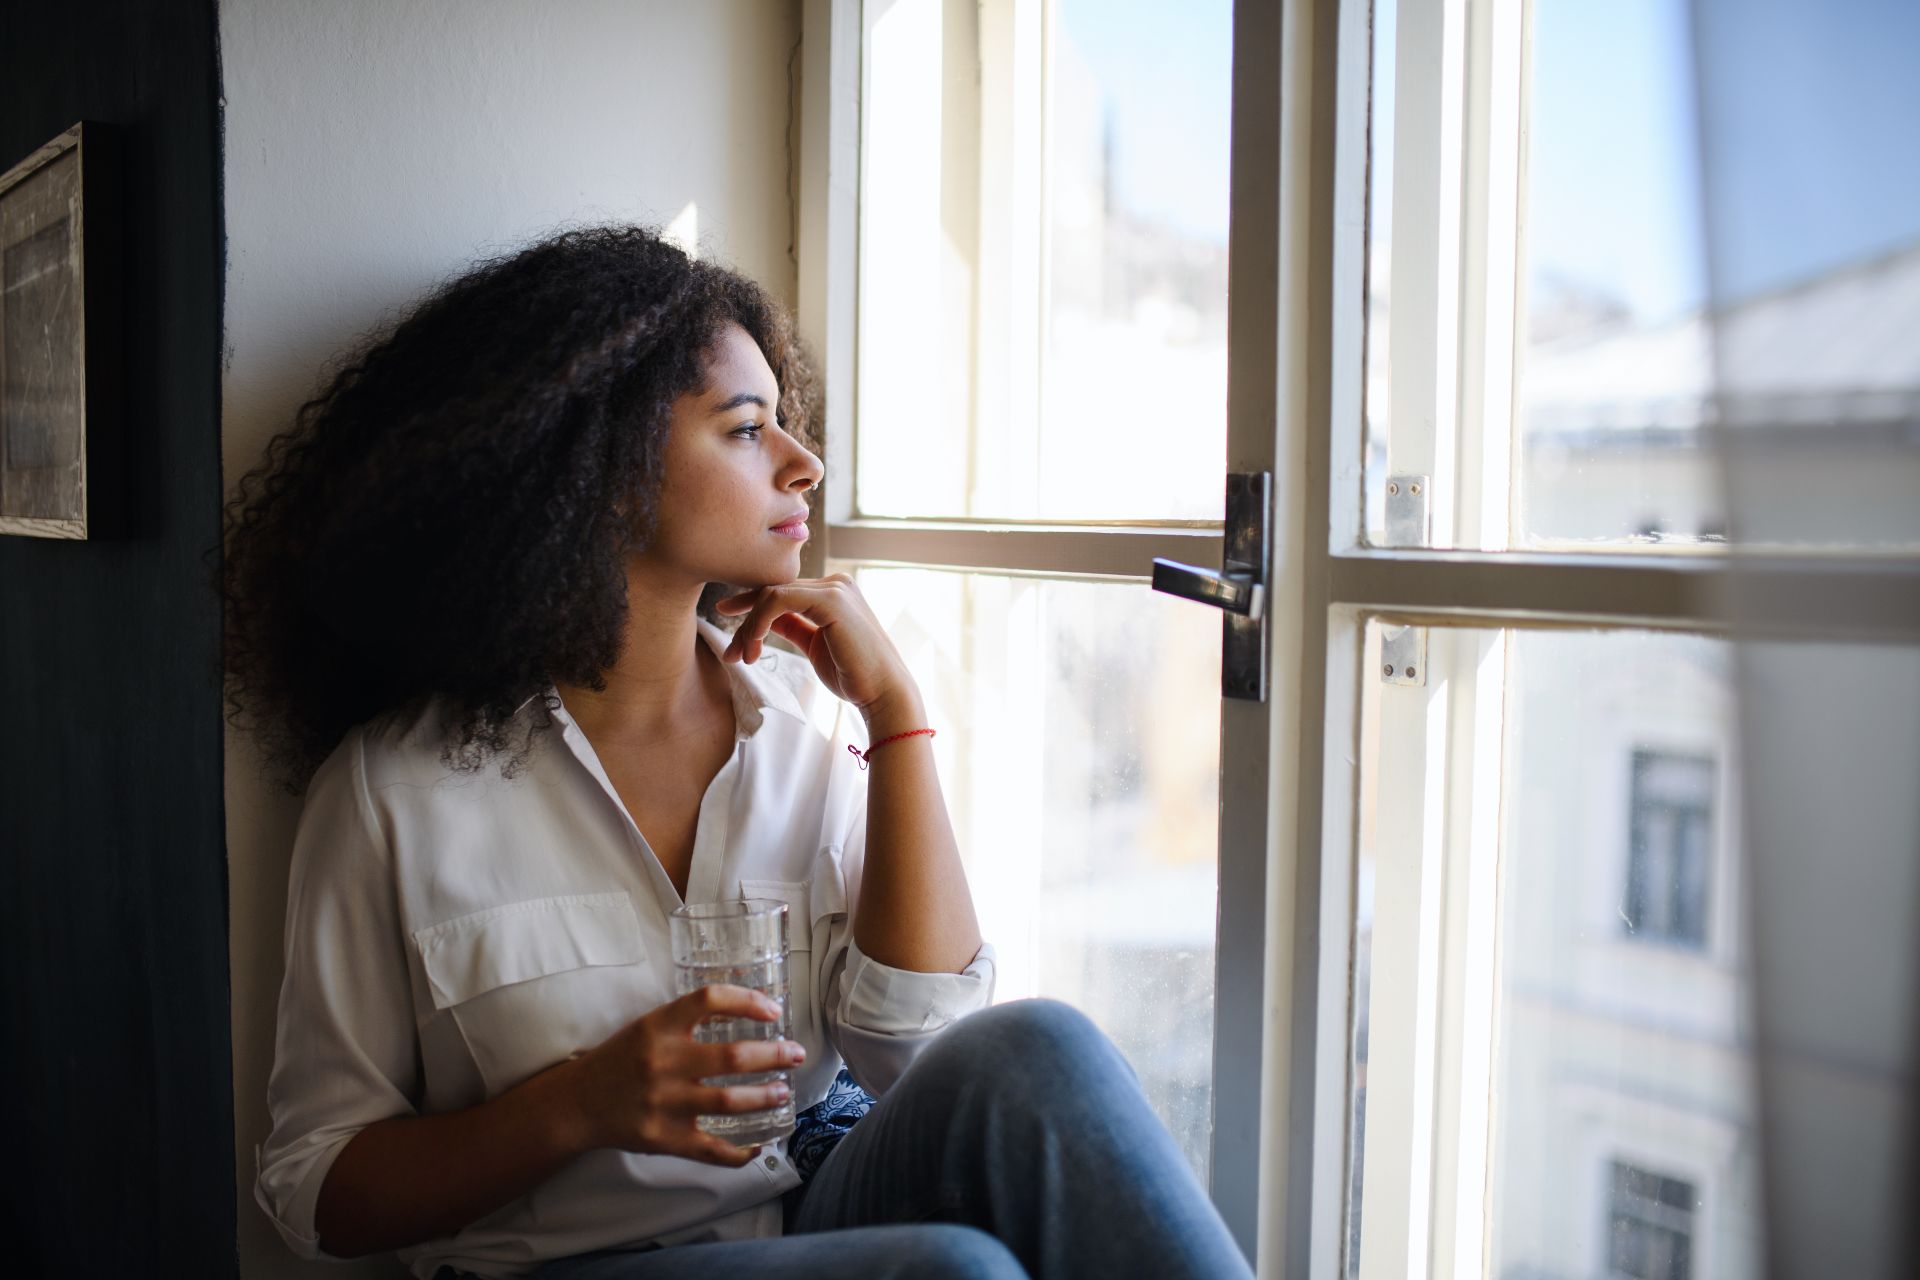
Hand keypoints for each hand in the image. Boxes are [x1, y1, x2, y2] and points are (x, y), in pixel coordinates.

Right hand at [560, 985, 806, 1165]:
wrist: (577, 1104)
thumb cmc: (619, 1060)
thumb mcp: (647, 1026)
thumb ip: (687, 1019)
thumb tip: (746, 1008)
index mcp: (659, 1026)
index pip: (710, 999)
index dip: (748, 1000)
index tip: (774, 1009)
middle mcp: (663, 1062)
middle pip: (733, 1056)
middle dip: (774, 1054)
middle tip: (796, 1054)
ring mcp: (665, 1102)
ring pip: (729, 1102)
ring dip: (765, 1097)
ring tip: (783, 1092)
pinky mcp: (664, 1138)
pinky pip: (711, 1149)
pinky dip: (739, 1152)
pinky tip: (758, 1145)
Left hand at [715, 575, 923, 725]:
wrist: (883, 693)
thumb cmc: (853, 675)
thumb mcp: (814, 645)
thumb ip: (792, 626)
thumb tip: (762, 620)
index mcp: (834, 592)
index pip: (782, 590)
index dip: (750, 603)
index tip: (726, 616)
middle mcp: (835, 583)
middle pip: (773, 590)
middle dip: (745, 621)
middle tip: (730, 652)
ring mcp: (835, 588)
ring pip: (772, 593)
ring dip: (750, 626)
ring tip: (742, 656)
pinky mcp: (832, 600)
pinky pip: (779, 599)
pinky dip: (759, 620)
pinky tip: (755, 644)